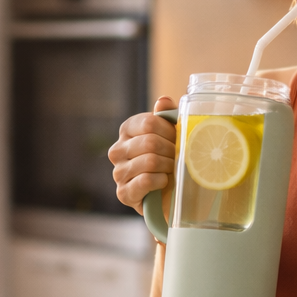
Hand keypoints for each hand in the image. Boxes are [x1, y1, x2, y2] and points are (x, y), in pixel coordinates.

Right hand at [107, 96, 176, 213]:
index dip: (169, 131)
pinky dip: (161, 181)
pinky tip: (164, 182)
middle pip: (150, 142)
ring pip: (149, 161)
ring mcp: (118, 173)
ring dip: (168, 166)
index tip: (178, 139)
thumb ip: (167, 117)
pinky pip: (146, 180)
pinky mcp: (124, 193)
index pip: (148, 123)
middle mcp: (117, 150)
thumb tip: (163, 101)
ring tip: (173, 170)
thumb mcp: (171, 136)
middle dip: (171, 151)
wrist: (171, 194)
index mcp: (127, 131)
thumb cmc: (170, 160)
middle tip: (179, 158)